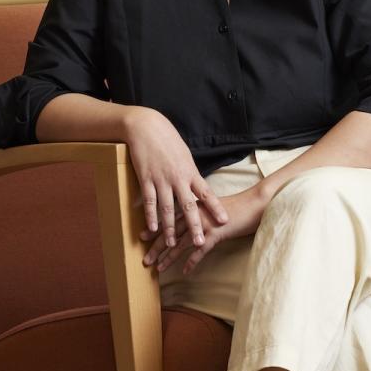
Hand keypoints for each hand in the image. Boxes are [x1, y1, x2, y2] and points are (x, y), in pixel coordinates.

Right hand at [123, 106, 227, 248]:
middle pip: (189, 206)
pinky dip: (150, 216)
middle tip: (201, 242)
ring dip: (170, 228)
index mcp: (190, 172)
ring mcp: (161, 179)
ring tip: (172, 243)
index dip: (216, 208)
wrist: (147, 127)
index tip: (225, 220)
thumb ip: (190, 173)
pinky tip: (152, 229)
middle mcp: (178, 178)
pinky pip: (149, 201)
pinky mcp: (145, 179)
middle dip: (195, 225)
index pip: (206, 193)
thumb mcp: (184, 156)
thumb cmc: (168, 140)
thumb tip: (196, 187)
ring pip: (168, 208)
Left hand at [142, 184, 270, 273]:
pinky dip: (191, 262)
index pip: (170, 218)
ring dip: (169, 258)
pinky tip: (184, 271)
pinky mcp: (216, 234)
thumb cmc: (238, 207)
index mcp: (194, 206)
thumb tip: (192, 221)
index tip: (141, 237)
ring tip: (158, 269)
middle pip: (171, 232)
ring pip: (181, 243)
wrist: (255, 204)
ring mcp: (205, 224)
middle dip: (156, 247)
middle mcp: (196, 214)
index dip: (156, 229)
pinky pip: (200, 251)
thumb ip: (201, 212)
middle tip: (144, 259)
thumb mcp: (215, 207)